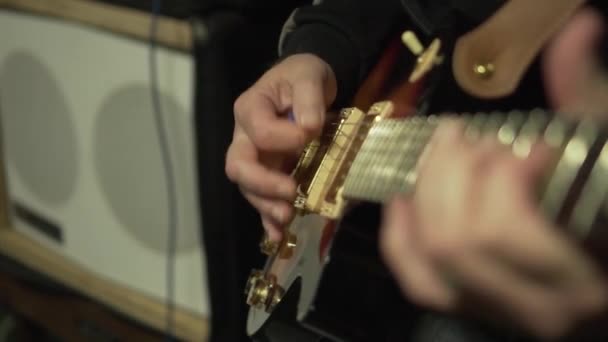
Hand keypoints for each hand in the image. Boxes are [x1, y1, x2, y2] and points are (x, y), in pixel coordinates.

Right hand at [225, 53, 336, 240]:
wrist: (306, 84)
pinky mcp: (268, 173)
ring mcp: (255, 158)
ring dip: (267, 205)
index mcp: (250, 109)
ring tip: (288, 217)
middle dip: (262, 184)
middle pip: (239, 166)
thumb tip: (309, 127)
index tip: (312, 134)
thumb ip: (308, 97)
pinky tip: (279, 235)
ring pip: (249, 188)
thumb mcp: (309, 74)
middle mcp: (244, 137)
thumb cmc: (303, 76)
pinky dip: (269, 219)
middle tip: (289, 193)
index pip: (260, 132)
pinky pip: (262, 198)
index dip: (286, 138)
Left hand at [380, 7, 607, 338]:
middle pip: (455, 238)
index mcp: (575, 280)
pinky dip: (399, 233)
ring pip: (430, 256)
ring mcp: (495, 311)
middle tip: (475, 140)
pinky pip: (416, 277)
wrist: (604, 271)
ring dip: (430, 191)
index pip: (504, 231)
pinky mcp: (467, 305)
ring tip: (451, 154)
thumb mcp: (603, 157)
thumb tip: (577, 31)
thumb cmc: (607, 216)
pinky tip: (407, 195)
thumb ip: (585, 99)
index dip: (503, 176)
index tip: (532, 146)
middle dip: (455, 174)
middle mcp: (532, 308)